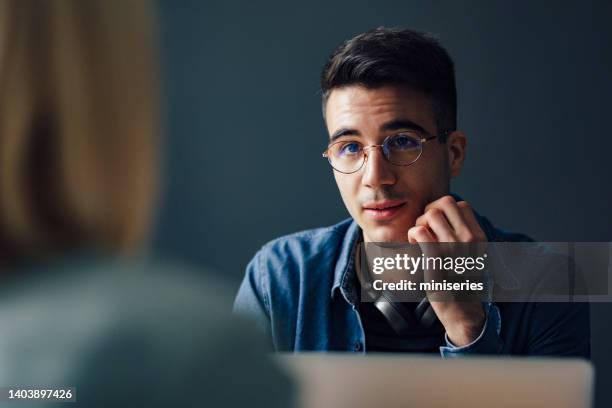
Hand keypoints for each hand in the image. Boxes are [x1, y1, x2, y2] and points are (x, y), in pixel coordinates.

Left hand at [407, 195, 486, 346]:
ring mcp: (453, 247)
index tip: (437, 226)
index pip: (460, 205)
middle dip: (430, 212)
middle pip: (444, 203)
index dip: (444, 210)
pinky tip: (415, 245)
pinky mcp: (436, 258)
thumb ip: (463, 235)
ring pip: (430, 214)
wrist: (463, 311)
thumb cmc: (463, 282)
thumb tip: (442, 214)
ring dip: (420, 224)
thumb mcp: (473, 255)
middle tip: (426, 229)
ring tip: (420, 239)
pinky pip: (419, 231)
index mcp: (479, 236)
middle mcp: (469, 239)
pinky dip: (412, 235)